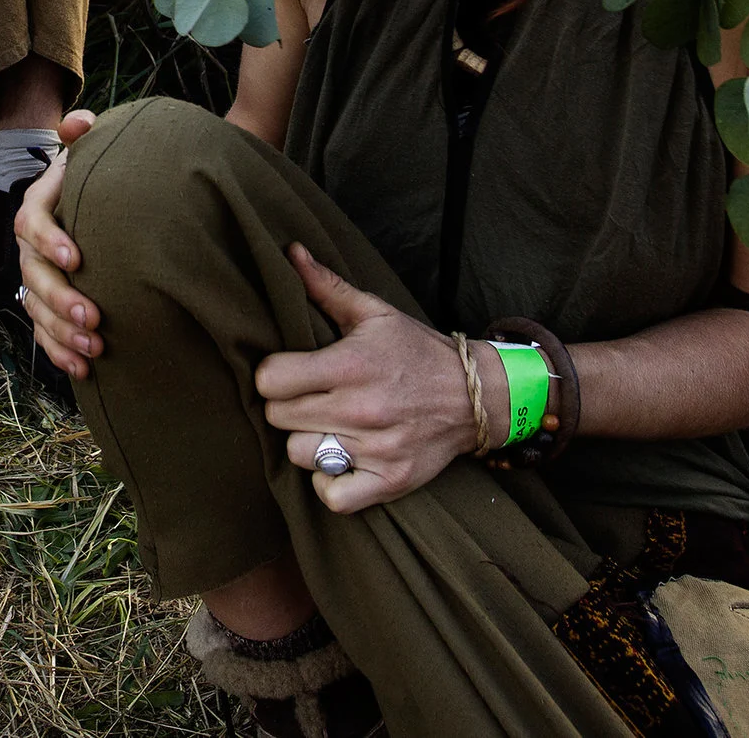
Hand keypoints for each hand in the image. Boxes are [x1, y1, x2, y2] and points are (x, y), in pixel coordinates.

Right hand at [15, 109, 101, 378]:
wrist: (108, 206)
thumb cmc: (101, 179)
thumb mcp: (95, 152)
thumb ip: (86, 135)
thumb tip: (76, 123)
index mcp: (39, 206)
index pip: (31, 222)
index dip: (50, 240)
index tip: (78, 257)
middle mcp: (31, 246)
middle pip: (32, 275)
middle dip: (61, 298)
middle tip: (95, 316)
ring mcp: (36, 278)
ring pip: (36, 309)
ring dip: (61, 331)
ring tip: (95, 348)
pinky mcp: (48, 306)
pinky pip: (44, 333)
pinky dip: (60, 352)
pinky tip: (84, 370)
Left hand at [254, 246, 494, 513]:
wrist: (477, 396)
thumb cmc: (417, 351)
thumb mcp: (375, 313)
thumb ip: (326, 286)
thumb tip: (289, 251)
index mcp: (351, 365)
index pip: (271, 379)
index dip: (273, 375)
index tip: (288, 372)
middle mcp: (362, 409)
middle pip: (279, 417)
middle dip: (287, 406)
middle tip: (308, 398)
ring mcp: (377, 449)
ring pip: (300, 455)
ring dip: (307, 442)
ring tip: (326, 427)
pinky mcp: (391, 481)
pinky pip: (333, 496)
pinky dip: (329, 484)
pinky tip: (338, 462)